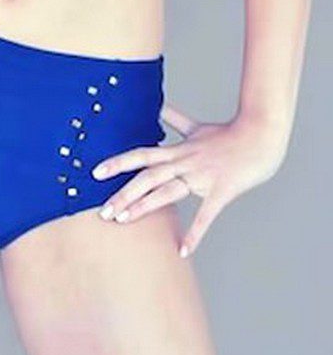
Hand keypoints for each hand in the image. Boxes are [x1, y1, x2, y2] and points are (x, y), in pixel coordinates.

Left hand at [89, 102, 286, 258]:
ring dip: (144, 206)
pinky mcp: (221, 191)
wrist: (260, 135)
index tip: (96, 173)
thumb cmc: (228, 134)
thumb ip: (175, 119)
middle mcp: (184, 162)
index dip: (118, 163)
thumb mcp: (197, 127)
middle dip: (124, 193)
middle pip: (148, 177)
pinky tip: (182, 250)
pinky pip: (205, 215)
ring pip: (168, 192)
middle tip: (103, 211)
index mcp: (178, 150)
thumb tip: (158, 105)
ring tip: (124, 220)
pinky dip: (194, 233)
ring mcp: (202, 177)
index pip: (141, 155)